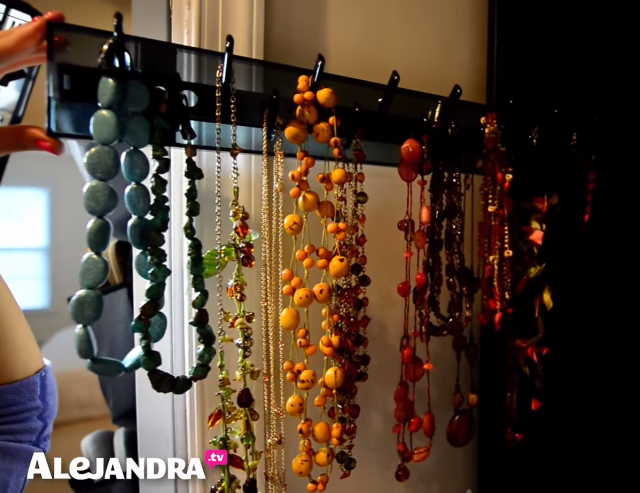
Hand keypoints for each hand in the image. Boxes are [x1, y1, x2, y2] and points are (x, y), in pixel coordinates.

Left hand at [0, 11, 65, 157]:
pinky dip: (2, 59)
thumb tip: (51, 143)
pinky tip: (12, 61)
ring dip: (18, 48)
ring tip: (43, 48)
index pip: (6, 48)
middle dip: (30, 38)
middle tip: (56, 33)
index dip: (33, 34)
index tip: (53, 22)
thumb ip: (19, 140)